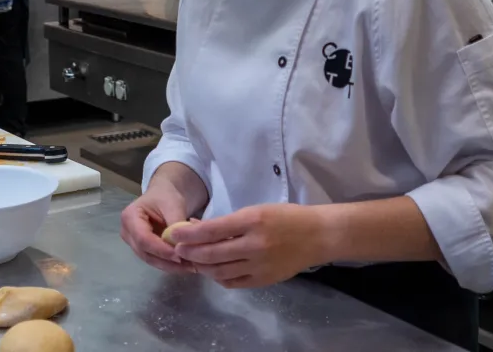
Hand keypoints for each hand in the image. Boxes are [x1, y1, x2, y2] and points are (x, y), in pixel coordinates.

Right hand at [119, 183, 192, 274]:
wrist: (163, 196)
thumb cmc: (166, 196)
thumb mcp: (173, 205)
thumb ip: (176, 224)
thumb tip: (181, 246)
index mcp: (130, 217)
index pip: (143, 239)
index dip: (160, 250)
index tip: (179, 256)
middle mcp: (127, 232)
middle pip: (145, 252)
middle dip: (166, 261)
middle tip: (188, 265)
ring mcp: (133, 242)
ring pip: (150, 259)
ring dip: (169, 265)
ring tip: (189, 266)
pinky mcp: (142, 249)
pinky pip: (155, 259)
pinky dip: (169, 264)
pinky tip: (184, 265)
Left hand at [168, 203, 328, 288]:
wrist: (317, 235)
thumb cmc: (286, 217)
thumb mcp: (256, 210)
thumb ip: (228, 222)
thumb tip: (198, 227)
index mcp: (252, 221)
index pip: (211, 230)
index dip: (189, 234)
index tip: (175, 234)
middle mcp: (254, 245)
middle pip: (211, 254)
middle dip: (190, 253)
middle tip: (178, 250)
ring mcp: (260, 265)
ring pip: (219, 271)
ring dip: (202, 267)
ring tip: (194, 261)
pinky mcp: (264, 280)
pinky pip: (233, 282)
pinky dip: (219, 277)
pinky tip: (214, 271)